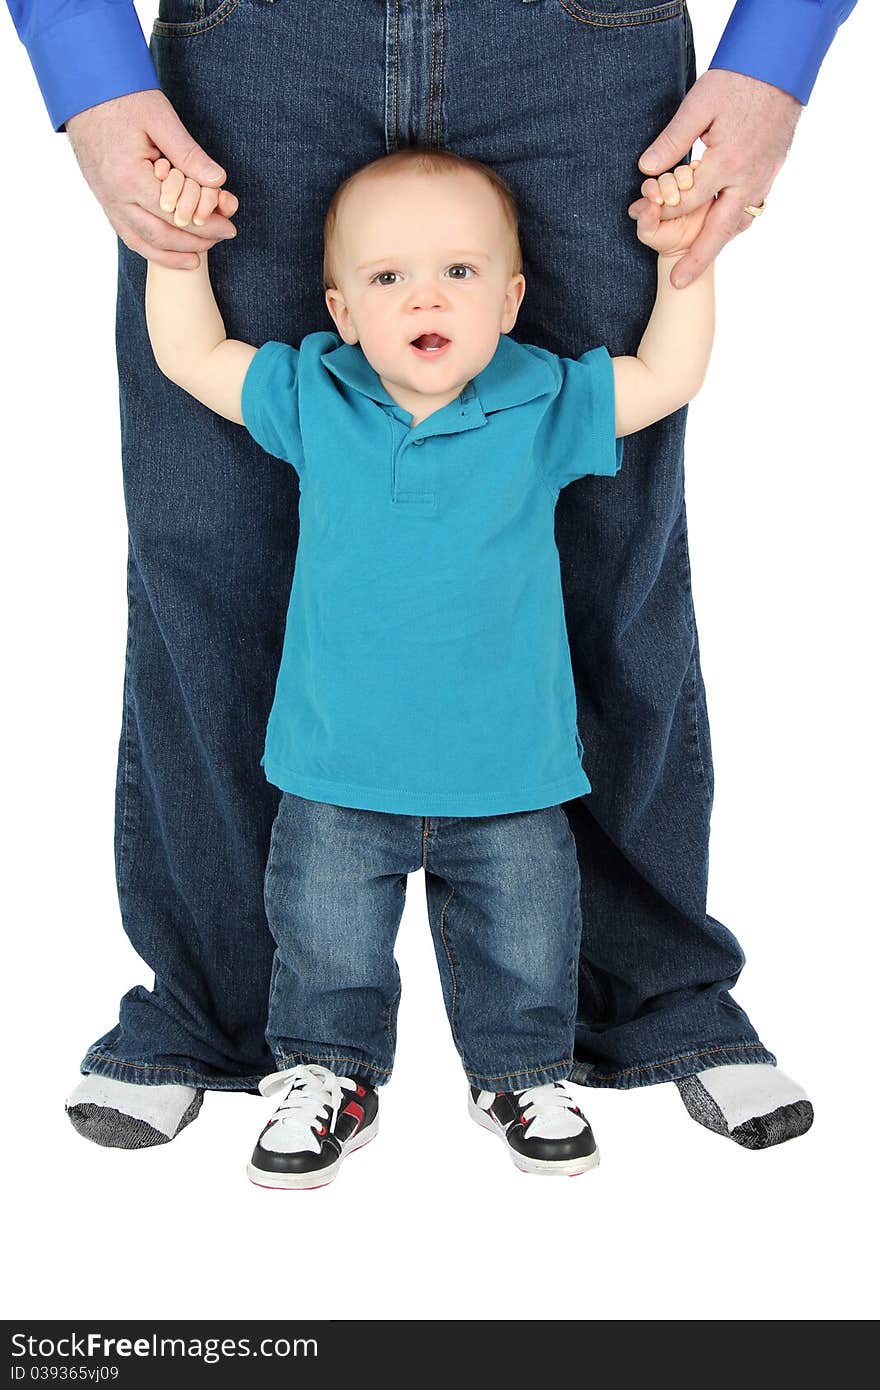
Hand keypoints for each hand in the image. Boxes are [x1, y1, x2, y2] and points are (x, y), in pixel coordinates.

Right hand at [66, 90, 238, 268]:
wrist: (83, 88)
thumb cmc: (123, 98)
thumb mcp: (161, 119)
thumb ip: (189, 154)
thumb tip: (218, 181)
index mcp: (130, 178)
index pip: (176, 215)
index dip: (206, 226)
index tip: (229, 226)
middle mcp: (115, 196)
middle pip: (160, 235)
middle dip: (194, 242)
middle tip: (221, 238)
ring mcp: (106, 200)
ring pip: (141, 241)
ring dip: (170, 254)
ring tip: (196, 258)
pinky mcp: (103, 198)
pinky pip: (126, 233)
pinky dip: (148, 247)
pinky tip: (166, 250)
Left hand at [636, 70, 801, 287]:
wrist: (780, 67)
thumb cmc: (737, 81)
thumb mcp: (699, 104)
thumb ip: (672, 140)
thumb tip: (645, 169)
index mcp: (726, 163)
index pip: (688, 201)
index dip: (663, 210)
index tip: (642, 217)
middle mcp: (747, 179)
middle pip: (719, 231)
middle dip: (697, 259)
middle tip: (678, 284)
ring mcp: (763, 178)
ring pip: (739, 223)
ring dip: (718, 243)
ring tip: (698, 263)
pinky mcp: (771, 172)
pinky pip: (752, 209)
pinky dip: (735, 224)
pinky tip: (723, 229)